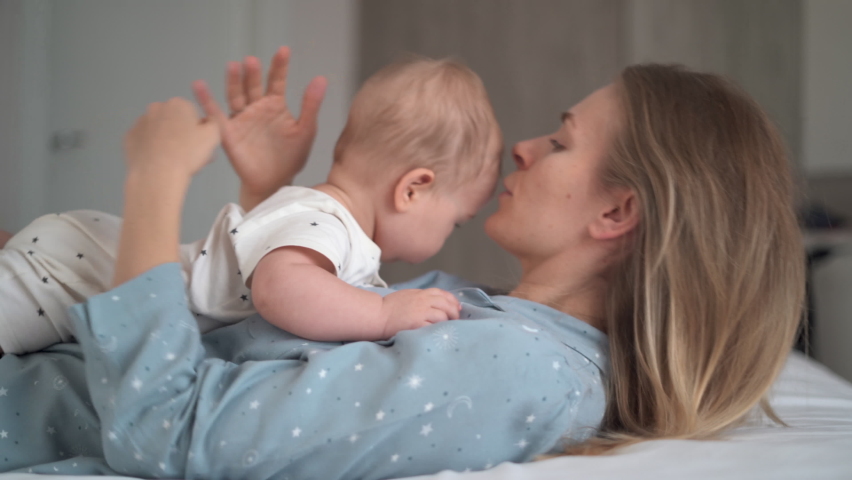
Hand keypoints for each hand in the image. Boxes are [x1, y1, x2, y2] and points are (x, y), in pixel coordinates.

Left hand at [123, 97, 218, 179]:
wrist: (158, 174)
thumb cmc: (187, 154)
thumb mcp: (214, 136)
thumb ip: (213, 122)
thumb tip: (207, 121)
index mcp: (178, 104)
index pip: (192, 113)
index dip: (198, 130)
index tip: (198, 144)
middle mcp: (157, 108)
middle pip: (174, 120)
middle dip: (181, 133)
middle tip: (187, 154)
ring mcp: (140, 122)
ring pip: (158, 129)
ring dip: (166, 140)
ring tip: (172, 159)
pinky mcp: (129, 137)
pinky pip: (144, 140)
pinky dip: (151, 147)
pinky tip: (157, 160)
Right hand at [192, 46, 326, 208]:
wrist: (275, 183)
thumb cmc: (290, 158)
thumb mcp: (305, 130)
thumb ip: (311, 105)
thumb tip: (321, 79)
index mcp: (276, 106)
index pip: (277, 81)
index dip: (280, 66)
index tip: (284, 50)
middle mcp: (257, 108)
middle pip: (253, 86)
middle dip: (253, 74)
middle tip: (252, 61)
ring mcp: (242, 119)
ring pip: (236, 95)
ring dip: (233, 81)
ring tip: (233, 66)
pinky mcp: (228, 133)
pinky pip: (216, 114)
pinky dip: (206, 100)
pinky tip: (199, 85)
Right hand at [379, 289, 460, 337]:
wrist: (378, 314)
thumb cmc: (390, 307)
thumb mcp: (408, 295)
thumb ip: (422, 298)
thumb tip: (436, 303)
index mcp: (421, 293)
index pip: (443, 294)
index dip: (453, 301)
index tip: (457, 308)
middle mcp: (424, 301)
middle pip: (447, 305)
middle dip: (454, 313)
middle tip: (455, 320)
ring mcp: (421, 312)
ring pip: (443, 316)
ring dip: (447, 323)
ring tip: (446, 328)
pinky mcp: (418, 324)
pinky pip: (434, 327)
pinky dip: (438, 330)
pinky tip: (437, 334)